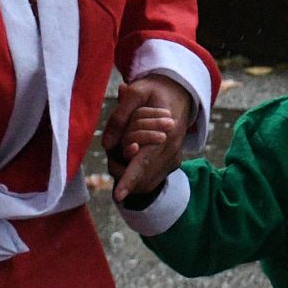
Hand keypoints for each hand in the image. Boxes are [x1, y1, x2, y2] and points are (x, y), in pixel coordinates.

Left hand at [103, 73, 195, 196]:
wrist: (180, 94)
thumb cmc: (155, 91)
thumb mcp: (137, 92)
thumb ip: (120, 116)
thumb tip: (107, 144)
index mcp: (167, 132)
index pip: (144, 160)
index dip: (130, 179)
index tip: (118, 196)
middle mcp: (172, 151)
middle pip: (140, 172)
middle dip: (124, 165)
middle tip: (124, 146)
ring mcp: (174, 160)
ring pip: (143, 178)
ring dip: (130, 166)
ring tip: (133, 145)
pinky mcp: (173, 165)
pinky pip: (149, 175)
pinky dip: (139, 166)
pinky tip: (141, 149)